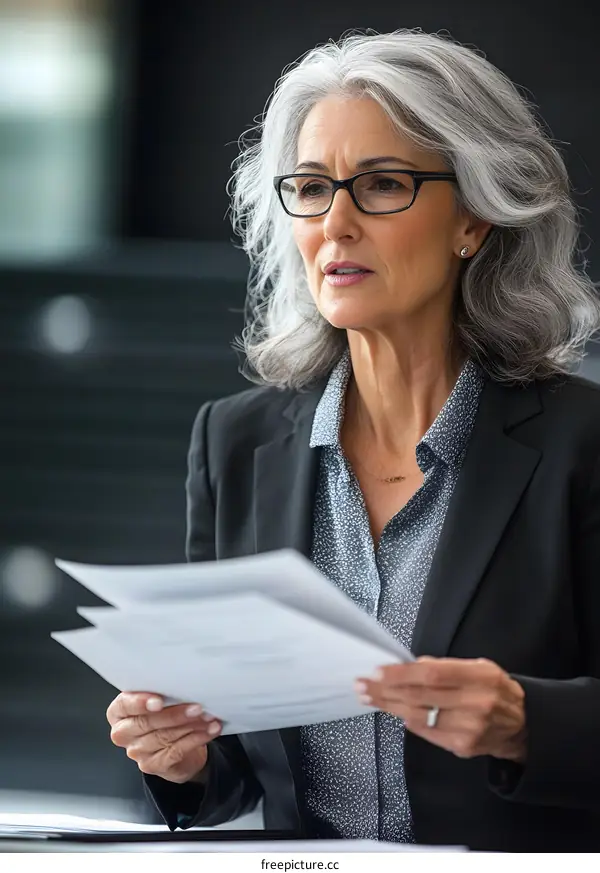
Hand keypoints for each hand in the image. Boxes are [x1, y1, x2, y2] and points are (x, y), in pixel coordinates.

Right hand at [106, 692, 221, 782]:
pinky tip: (209, 731)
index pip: (125, 705)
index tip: (159, 701)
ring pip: (164, 737)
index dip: (140, 703)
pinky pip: (176, 751)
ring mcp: (136, 752)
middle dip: (175, 714)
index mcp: (119, 712)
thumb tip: (182, 682)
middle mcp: (123, 733)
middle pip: (147, 723)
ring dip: (191, 726)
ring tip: (209, 717)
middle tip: (197, 707)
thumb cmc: (164, 714)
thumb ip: (161, 692)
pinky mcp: (152, 765)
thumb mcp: (159, 699)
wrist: (175, 745)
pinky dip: (196, 739)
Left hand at [355, 657, 526, 762]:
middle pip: (420, 696)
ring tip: (369, 697)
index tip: (378, 671)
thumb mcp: (479, 667)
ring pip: (418, 717)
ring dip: (389, 706)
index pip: (431, 675)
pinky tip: (393, 711)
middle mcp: (475, 703)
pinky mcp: (462, 747)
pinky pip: (426, 732)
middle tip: (363, 684)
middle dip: (386, 690)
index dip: (401, 674)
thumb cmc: (495, 689)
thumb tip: (410, 667)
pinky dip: (407, 720)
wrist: (522, 725)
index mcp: (479, 677)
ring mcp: (468, 728)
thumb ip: (446, 666)